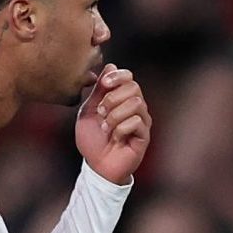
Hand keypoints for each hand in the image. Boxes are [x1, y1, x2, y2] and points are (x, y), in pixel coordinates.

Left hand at [76, 64, 149, 184]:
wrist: (96, 166)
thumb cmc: (92, 140)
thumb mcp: (88, 111)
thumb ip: (98, 91)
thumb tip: (109, 66)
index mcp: (121, 99)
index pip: (128, 76)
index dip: (118, 76)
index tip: (104, 84)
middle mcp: (135, 107)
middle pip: (134, 87)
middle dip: (113, 98)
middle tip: (101, 113)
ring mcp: (142, 121)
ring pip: (136, 103)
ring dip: (115, 115)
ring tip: (106, 128)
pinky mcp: (144, 136)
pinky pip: (137, 122)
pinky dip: (121, 129)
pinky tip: (115, 138)